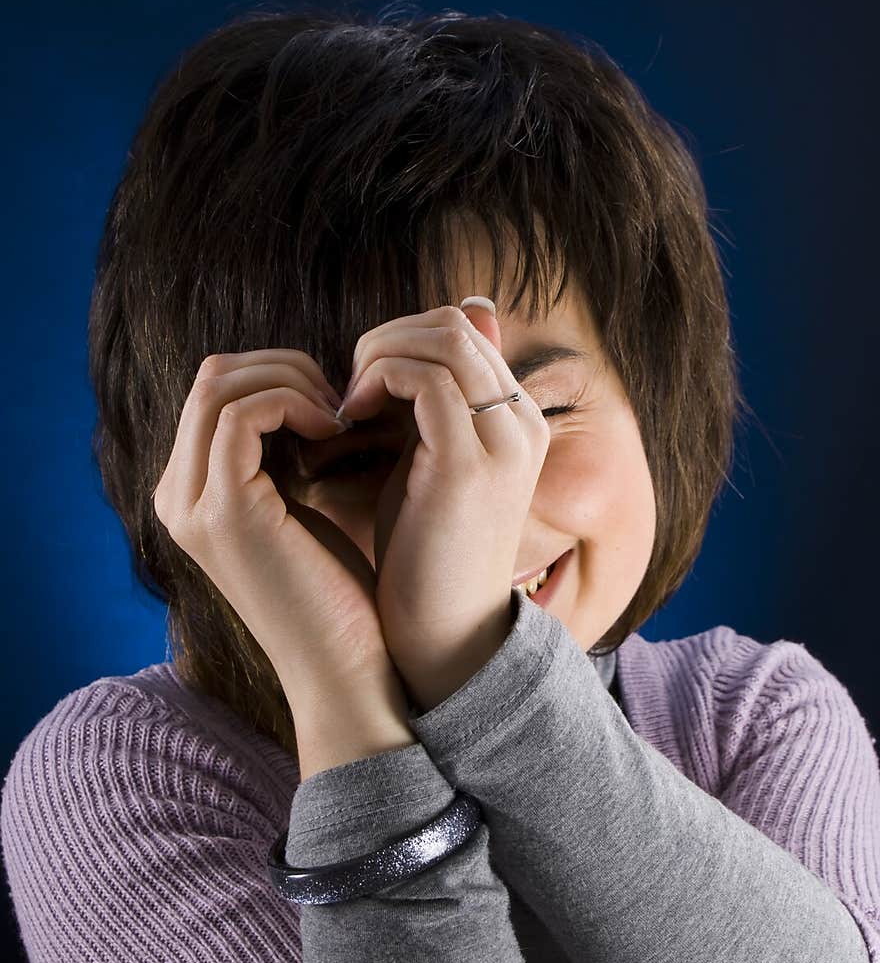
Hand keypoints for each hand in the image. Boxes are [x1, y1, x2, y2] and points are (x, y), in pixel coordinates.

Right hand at [152, 349, 405, 713]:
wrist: (344, 669)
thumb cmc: (338, 595)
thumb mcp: (302, 508)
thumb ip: (284, 454)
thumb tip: (305, 388)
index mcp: (191, 494)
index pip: (215, 391)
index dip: (278, 376)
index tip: (335, 402)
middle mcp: (177, 497)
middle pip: (211, 377)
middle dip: (284, 368)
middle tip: (341, 397)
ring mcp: (192, 505)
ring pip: (220, 385)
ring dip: (292, 381)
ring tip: (340, 414)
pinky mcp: (223, 512)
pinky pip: (242, 414)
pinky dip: (293, 403)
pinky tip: (334, 428)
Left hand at [338, 303, 550, 710]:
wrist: (444, 638)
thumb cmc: (423, 560)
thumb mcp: (424, 469)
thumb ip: (421, 411)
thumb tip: (396, 356)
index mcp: (518, 422)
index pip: (461, 331)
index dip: (398, 345)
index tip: (357, 389)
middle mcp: (522, 422)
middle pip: (452, 323)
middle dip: (383, 343)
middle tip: (343, 392)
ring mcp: (503, 440)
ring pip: (439, 338)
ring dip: (374, 359)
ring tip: (343, 405)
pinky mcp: (470, 464)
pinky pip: (422, 378)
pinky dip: (372, 383)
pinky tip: (344, 422)